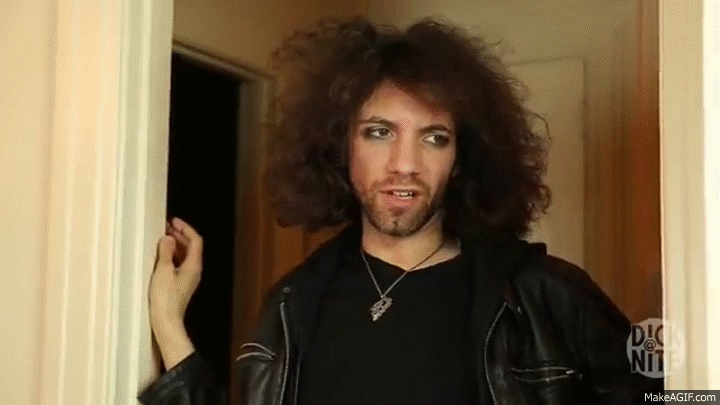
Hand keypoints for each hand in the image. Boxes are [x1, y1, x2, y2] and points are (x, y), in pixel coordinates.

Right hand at [149, 217, 202, 333]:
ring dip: (177, 245)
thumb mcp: (163, 271)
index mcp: (194, 265)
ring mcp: (188, 278)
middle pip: (192, 247)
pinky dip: (173, 255)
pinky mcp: (180, 285)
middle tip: (167, 226)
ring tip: (163, 238)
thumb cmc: (165, 298)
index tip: (173, 221)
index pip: (196, 240)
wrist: (166, 322)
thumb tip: (168, 238)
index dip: (186, 228)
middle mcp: (194, 271)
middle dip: (181, 235)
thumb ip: (166, 252)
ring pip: (186, 255)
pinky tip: (162, 255)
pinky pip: (180, 264)